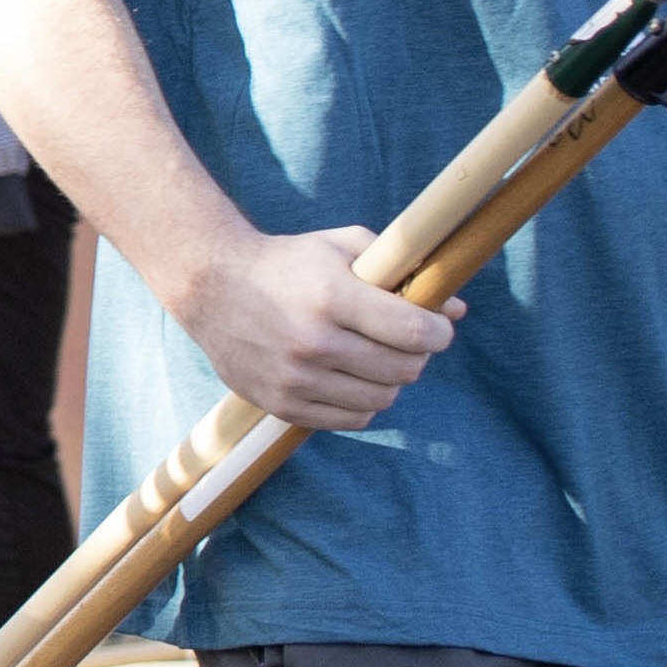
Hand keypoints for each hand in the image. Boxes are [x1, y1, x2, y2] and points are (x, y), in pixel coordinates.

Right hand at [163, 226, 459, 434]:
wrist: (211, 286)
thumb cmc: (287, 262)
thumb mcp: (340, 246)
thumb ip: (400, 268)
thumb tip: (456, 310)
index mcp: (331, 297)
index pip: (414, 332)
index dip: (439, 333)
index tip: (438, 327)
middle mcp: (312, 341)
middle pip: (403, 369)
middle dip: (418, 355)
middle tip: (407, 342)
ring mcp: (294, 378)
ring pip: (381, 399)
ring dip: (390, 380)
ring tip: (379, 360)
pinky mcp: (281, 404)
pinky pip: (351, 419)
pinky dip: (363, 403)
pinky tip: (353, 379)